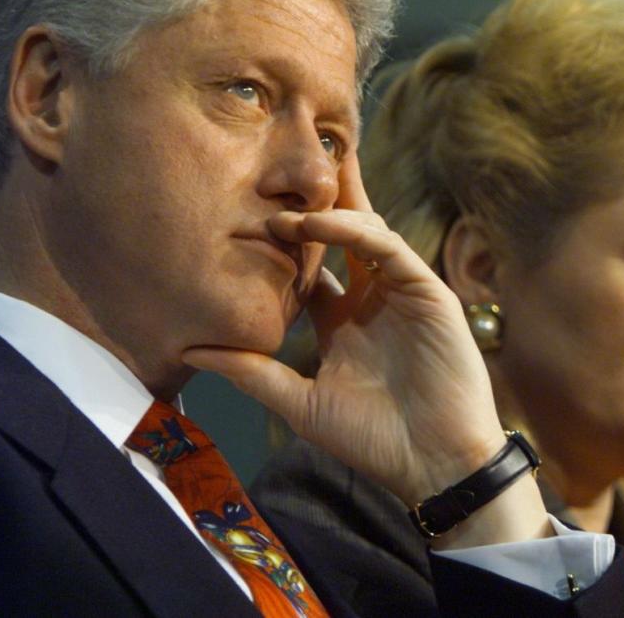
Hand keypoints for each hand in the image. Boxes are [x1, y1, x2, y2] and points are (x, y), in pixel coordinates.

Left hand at [183, 153, 548, 546]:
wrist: (434, 464)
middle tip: (280, 159)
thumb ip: (253, 372)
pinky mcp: (428, 290)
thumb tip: (190, 351)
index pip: (312, 266)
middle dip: (316, 198)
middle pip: (343, 233)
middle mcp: (373, 297)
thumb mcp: (301, 403)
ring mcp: (403, 290)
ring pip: (366, 229)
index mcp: (345, 321)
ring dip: (325, 210)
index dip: (283, 239)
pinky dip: (353, 230)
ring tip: (280, 203)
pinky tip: (317, 221)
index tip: (241, 214)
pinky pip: (388, 247)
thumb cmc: (374, 440)